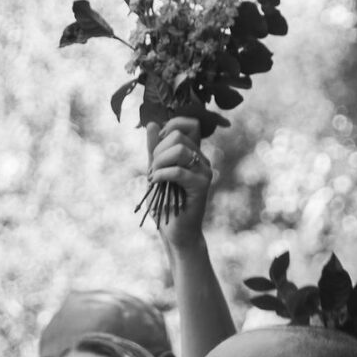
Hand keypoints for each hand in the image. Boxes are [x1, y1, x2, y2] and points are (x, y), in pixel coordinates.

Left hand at [147, 116, 211, 258]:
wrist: (176, 233)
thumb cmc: (165, 205)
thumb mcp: (155, 171)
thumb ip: (154, 149)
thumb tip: (152, 124)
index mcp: (193, 153)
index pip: (189, 123)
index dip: (170, 126)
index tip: (157, 147)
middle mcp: (202, 159)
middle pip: (178, 135)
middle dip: (158, 151)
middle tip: (153, 170)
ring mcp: (204, 171)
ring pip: (180, 149)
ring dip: (159, 162)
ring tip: (154, 178)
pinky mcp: (201, 186)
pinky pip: (178, 171)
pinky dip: (161, 175)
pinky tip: (155, 183)